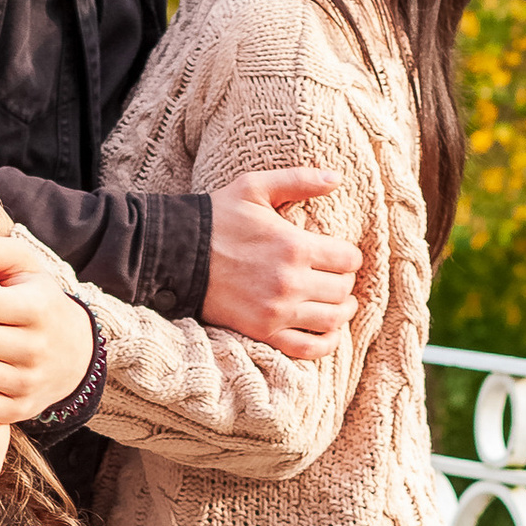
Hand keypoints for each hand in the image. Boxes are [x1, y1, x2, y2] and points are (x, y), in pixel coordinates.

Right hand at [202, 172, 360, 359]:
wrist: (175, 253)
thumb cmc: (217, 218)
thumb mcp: (255, 187)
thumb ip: (298, 180)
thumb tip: (336, 177)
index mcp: (295, 246)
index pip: (348, 259)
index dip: (350, 256)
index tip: (342, 255)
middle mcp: (290, 282)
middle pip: (342, 290)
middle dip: (345, 282)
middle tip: (337, 277)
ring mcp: (277, 311)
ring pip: (332, 319)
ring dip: (342, 311)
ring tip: (340, 303)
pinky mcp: (263, 331)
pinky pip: (308, 348)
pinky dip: (326, 344)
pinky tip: (329, 333)